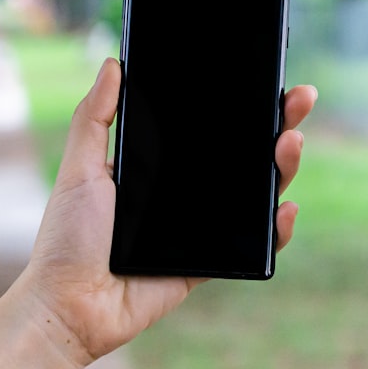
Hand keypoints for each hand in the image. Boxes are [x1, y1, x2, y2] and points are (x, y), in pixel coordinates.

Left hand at [24, 58, 316, 366]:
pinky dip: (275, 229)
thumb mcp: (79, 168)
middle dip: (278, 124)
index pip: (211, 128)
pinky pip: (253, 244)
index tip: (269, 78)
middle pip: (244, 154)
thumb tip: (113, 63)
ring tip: (290, 143)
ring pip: (256, 193)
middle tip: (300, 98)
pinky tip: (284, 208)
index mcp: (161, 165)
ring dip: (282, 167)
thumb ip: (95, 118)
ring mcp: (202, 226)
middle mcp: (187, 192)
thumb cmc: (67, 238)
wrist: (70, 305)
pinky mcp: (210, 261)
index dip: (243, 104)